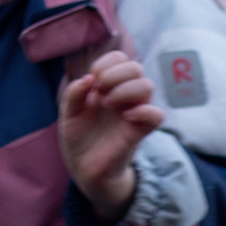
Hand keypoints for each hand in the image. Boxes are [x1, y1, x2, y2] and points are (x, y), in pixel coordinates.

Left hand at [60, 50, 163, 224]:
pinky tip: (124, 117)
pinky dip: (142, 111)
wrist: (84, 167)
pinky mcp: (141, 131)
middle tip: (99, 91)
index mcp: (108, 86)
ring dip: (124, 90)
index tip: (92, 79)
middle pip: (136, 67)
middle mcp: (124, 96)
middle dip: (114, 74)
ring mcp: (134, 112)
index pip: (120, 58)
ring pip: (147, 85)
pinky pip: (157, 114)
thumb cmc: (78, 136)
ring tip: (107, 104)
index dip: (106, 63)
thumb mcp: (68, 113)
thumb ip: (73, 94)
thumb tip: (88, 79)